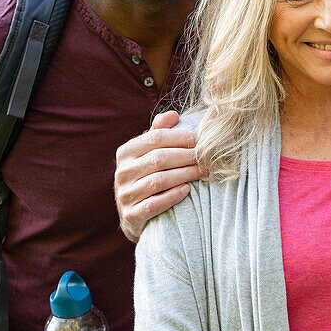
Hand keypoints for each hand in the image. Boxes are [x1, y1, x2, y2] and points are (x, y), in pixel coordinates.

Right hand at [114, 110, 202, 242]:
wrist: (134, 216)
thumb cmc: (147, 177)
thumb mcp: (149, 153)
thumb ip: (159, 132)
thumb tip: (173, 114)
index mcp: (126, 152)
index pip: (156, 138)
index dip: (181, 137)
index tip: (202, 139)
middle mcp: (122, 172)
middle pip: (159, 158)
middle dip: (187, 156)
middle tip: (208, 157)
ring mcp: (125, 194)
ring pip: (158, 181)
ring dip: (185, 175)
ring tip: (204, 171)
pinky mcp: (130, 215)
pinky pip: (153, 204)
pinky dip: (172, 197)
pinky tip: (187, 190)